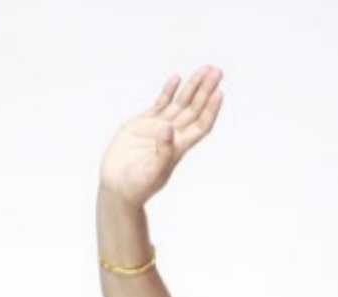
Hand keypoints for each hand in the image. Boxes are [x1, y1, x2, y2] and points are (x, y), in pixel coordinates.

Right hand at [98, 65, 224, 208]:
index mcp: (179, 147)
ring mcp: (159, 128)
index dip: (211, 109)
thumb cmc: (137, 186)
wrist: (118, 186)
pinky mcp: (144, 124)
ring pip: (181, 103)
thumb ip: (163, 151)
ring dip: (192, 87)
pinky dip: (169, 91)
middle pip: (194, 109)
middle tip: (217, 71)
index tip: (219, 92)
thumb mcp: (152, 171)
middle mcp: (173, 135)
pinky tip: (177, 78)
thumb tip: (169, 129)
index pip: (200, 125)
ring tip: (205, 69)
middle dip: (206, 90)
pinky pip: (161, 104)